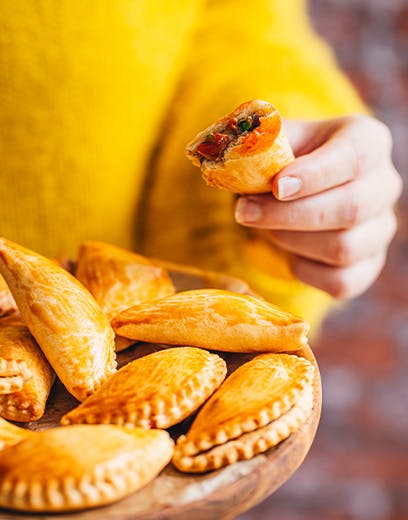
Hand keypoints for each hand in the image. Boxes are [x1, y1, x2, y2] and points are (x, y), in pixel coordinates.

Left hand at [235, 115, 402, 297]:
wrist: (296, 193)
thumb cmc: (284, 163)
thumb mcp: (274, 143)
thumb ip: (262, 146)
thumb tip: (238, 161)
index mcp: (367, 141)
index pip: (353, 157)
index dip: (314, 175)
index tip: (276, 186)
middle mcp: (383, 185)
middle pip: (350, 208)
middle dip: (288, 214)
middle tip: (244, 212)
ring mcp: (379, 229)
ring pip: (344, 248)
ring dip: (291, 241)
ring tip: (264, 227)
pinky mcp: (368, 266)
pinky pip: (340, 281)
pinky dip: (304, 270)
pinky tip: (285, 252)